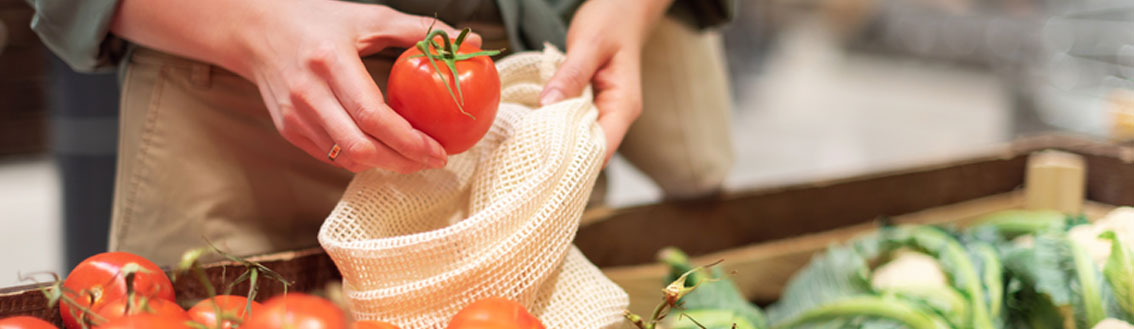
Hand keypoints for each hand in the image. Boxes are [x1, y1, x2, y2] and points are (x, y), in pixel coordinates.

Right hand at [112, 0, 480, 172]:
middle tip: (433, 159)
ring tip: (414, 158)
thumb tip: (468, 42)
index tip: (438, 148)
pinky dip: (362, 160)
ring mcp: (294, 116)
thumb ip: (419, 30)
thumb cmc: (317, 22)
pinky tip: (384, 152)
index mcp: (330, 62)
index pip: (373, 116)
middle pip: (362, 147)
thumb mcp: (369, 17)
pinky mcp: (289, 130)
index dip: (409, 140)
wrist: (256, 31)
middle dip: (403, 161)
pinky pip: (332, 157)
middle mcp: (308, 94)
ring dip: (385, 165)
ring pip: (347, 158)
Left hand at [539, 0, 672, 162]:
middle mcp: (618, 114)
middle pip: (591, 150)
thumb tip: (549, 104)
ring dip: (557, 143)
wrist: (623, 9)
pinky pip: (575, 124)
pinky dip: (557, 127)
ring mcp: (606, 111)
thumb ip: (571, 74)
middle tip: (527, 158)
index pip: (603, 147)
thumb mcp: (589, 43)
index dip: (575, 160)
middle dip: (562, 156)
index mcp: (624, 104)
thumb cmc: (612, 21)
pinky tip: (536, 128)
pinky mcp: (593, 106)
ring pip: (582, 140)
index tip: (545, 164)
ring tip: (527, 147)